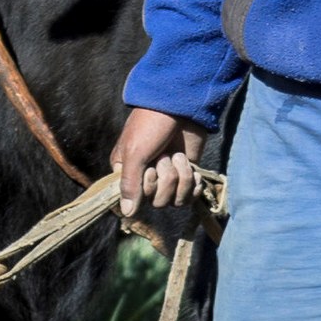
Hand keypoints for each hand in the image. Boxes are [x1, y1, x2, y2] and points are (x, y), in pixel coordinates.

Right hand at [110, 105, 207, 221]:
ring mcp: (168, 177)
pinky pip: (190, 197)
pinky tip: (193, 170)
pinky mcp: (186, 174)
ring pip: (175, 201)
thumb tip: (126, 213)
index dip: (146, 188)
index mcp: (126, 172)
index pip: (135, 201)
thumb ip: (130, 185)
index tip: (148, 169)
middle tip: (165, 155)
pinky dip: (194, 184)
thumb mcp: (135, 153)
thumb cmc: (151, 125)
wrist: (180, 107)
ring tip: (178, 156)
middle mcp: (146, 178)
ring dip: (181, 178)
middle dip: (166, 179)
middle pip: (158, 203)